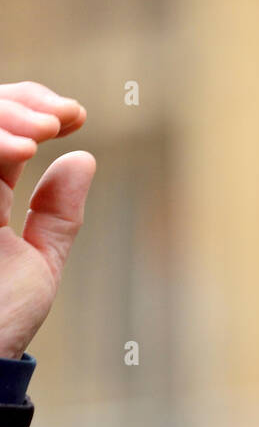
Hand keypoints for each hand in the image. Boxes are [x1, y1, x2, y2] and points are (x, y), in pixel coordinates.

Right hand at [0, 82, 95, 359]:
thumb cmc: (1, 322)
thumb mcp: (38, 262)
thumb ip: (57, 213)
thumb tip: (82, 158)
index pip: (0, 126)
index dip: (33, 107)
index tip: (76, 116)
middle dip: (20, 104)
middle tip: (61, 119)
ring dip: (4, 117)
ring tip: (46, 132)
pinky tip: (23, 151)